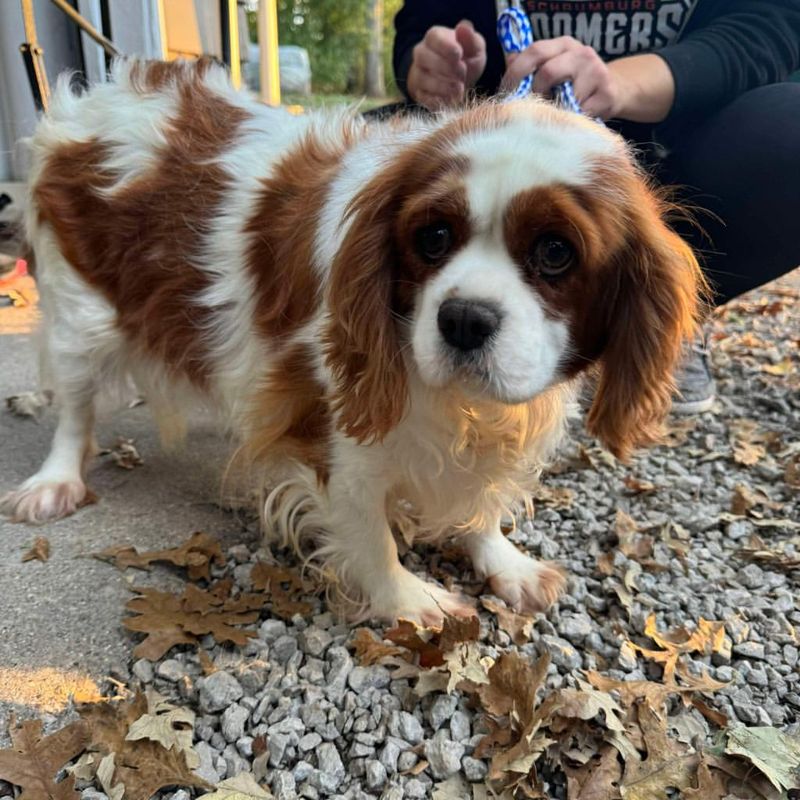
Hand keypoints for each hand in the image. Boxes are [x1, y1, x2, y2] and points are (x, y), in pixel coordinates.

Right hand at [407, 20, 486, 109]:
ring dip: (442, 85)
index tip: (459, 55)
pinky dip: (438, 100)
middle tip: (462, 73)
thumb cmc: (467, 60)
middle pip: (424, 57)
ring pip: (423, 79)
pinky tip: (452, 100)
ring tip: (459, 89)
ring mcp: (418, 74)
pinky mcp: (420, 94)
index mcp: (434, 37)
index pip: (434, 38)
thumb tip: (463, 28)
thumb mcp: (474, 48)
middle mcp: (422, 54)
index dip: (446, 47)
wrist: (459, 82)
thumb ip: (471, 38)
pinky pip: (424, 97)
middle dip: (445, 67)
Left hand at [502, 36, 621, 118]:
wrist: (613, 91)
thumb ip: (530, 68)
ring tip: (554, 115)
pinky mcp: (607, 93)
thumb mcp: (552, 69)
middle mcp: (581, 53)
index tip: (507, 93)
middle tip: (533, 107)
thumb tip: (509, 64)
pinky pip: (580, 113)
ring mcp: (597, 72)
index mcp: (563, 45)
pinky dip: (571, 121)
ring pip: (565, 97)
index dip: (517, 73)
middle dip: (535, 93)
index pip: (535, 51)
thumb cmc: (573, 84)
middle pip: (548, 72)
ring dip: (555, 111)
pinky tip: (571, 121)